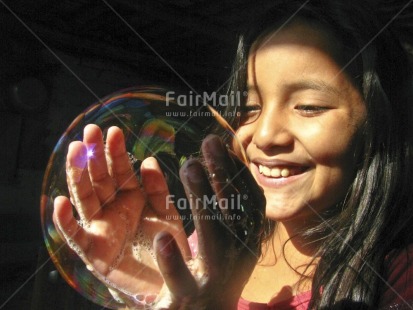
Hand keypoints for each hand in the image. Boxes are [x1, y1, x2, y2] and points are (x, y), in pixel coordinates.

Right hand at [53, 124, 190, 305]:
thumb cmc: (168, 245)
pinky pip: (76, 234)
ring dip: (78, 176)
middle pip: (98, 179)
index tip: (112, 130)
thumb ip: (158, 189)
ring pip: (85, 198)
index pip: (118, 170)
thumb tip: (148, 160)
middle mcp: (112, 209)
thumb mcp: (166, 213)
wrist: (170, 280)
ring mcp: (100, 228)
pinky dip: (65, 220)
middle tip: (90, 131)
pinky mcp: (93, 251)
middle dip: (94, 155)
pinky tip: (61, 202)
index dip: (115, 151)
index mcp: (130, 197)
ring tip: (76, 152)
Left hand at [153, 135, 265, 308]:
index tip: (224, 145)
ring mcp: (214, 276)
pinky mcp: (189, 295)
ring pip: (212, 236)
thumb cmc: (217, 272)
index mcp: (246, 239)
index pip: (248, 200)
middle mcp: (237, 254)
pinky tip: (163, 236)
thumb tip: (219, 167)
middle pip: (232, 209)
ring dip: (202, 199)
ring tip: (190, 167)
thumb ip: (224, 208)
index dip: (238, 172)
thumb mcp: (228, 240)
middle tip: (209, 142)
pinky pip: (180, 277)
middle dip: (221, 173)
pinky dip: (173, 259)